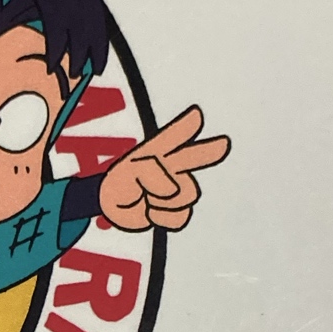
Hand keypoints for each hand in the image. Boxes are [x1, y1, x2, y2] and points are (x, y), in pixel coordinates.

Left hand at [98, 107, 229, 231]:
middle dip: (209, 150)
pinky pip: (178, 217)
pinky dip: (161, 217)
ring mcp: (176, 189)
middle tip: (223, 143)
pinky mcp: (175, 211)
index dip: (187, 125)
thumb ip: (152, 174)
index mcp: (157, 151)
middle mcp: (170, 167)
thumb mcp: (130, 174)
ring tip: (146, 198)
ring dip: (162, 201)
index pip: (174, 135)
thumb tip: (173, 190)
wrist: (109, 212)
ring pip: (187, 196)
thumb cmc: (117, 185)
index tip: (197, 114)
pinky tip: (150, 212)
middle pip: (194, 157)